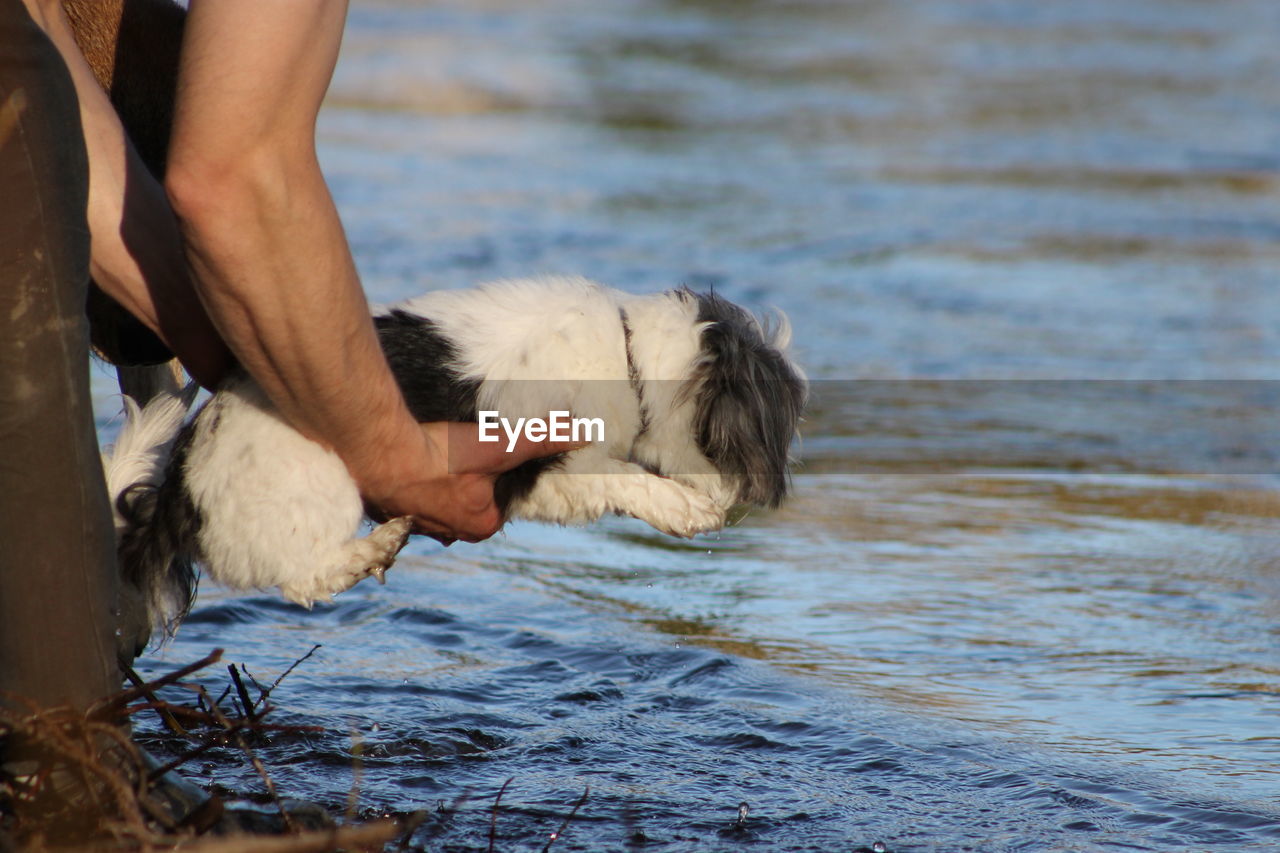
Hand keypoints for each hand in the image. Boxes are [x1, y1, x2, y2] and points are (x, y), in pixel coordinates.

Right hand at [362, 422, 582, 543]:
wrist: (380, 455)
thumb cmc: (443, 456)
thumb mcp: (500, 445)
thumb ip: (541, 440)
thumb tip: (583, 433)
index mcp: (480, 526)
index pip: (502, 497)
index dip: (499, 470)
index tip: (487, 451)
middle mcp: (449, 534)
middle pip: (471, 500)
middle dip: (469, 479)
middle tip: (460, 451)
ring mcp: (416, 525)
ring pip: (438, 501)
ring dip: (438, 482)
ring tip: (435, 455)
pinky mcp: (388, 512)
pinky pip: (408, 497)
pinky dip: (411, 482)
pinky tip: (409, 462)